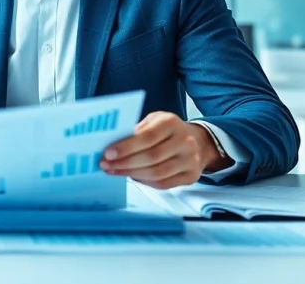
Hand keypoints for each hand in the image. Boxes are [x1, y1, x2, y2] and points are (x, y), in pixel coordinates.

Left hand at [98, 112, 227, 188]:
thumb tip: (112, 144)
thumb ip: (137, 130)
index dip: (126, 147)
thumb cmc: (168, 131)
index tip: (108, 153)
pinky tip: (132, 176)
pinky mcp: (191, 176)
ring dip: (131, 174)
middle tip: (106, 165)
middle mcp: (184, 141)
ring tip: (115, 171)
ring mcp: (190, 160)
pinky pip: (163, 184)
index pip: (147, 137)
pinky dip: (144, 181)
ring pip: (156, 173)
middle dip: (124, 163)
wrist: (198, 142)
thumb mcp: (154, 121)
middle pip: (151, 157)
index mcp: (171, 123)